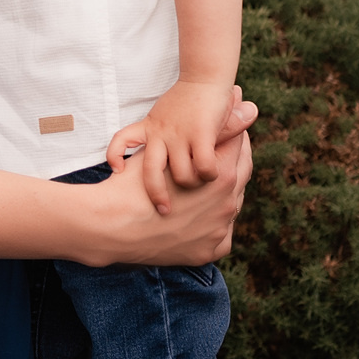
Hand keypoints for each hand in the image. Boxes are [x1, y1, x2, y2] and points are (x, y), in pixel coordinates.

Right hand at [83, 130, 251, 266]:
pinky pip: (221, 234)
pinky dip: (213, 223)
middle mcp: (227, 203)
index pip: (239, 146)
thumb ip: (206, 131)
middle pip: (241, 175)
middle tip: (219, 153)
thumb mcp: (167, 149)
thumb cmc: (136, 181)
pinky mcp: (210, 251)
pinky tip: (200, 213)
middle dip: (231, 161)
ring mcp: (220, 229)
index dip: (232, 134)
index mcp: (221, 174)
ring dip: (224, 192)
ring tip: (206, 183)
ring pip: (232, 205)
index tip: (226, 129)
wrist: (112, 227)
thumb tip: (246, 107)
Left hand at [107, 79, 239, 214]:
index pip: (122, 139)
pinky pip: (203, 167)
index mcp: (150, 127)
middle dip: (156, 195)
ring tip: (199, 185)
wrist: (206, 75)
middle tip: (164, 210)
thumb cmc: (188, 97)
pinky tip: (214, 174)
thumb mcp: (164, 115)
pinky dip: (209, 174)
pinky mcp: (201, 135)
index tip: (117, 169)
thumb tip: (130, 157)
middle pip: (150, 172)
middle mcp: (161, 133)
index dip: (115, 155)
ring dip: (192, 183)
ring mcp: (180, 135)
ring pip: (181, 175)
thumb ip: (155, 133)